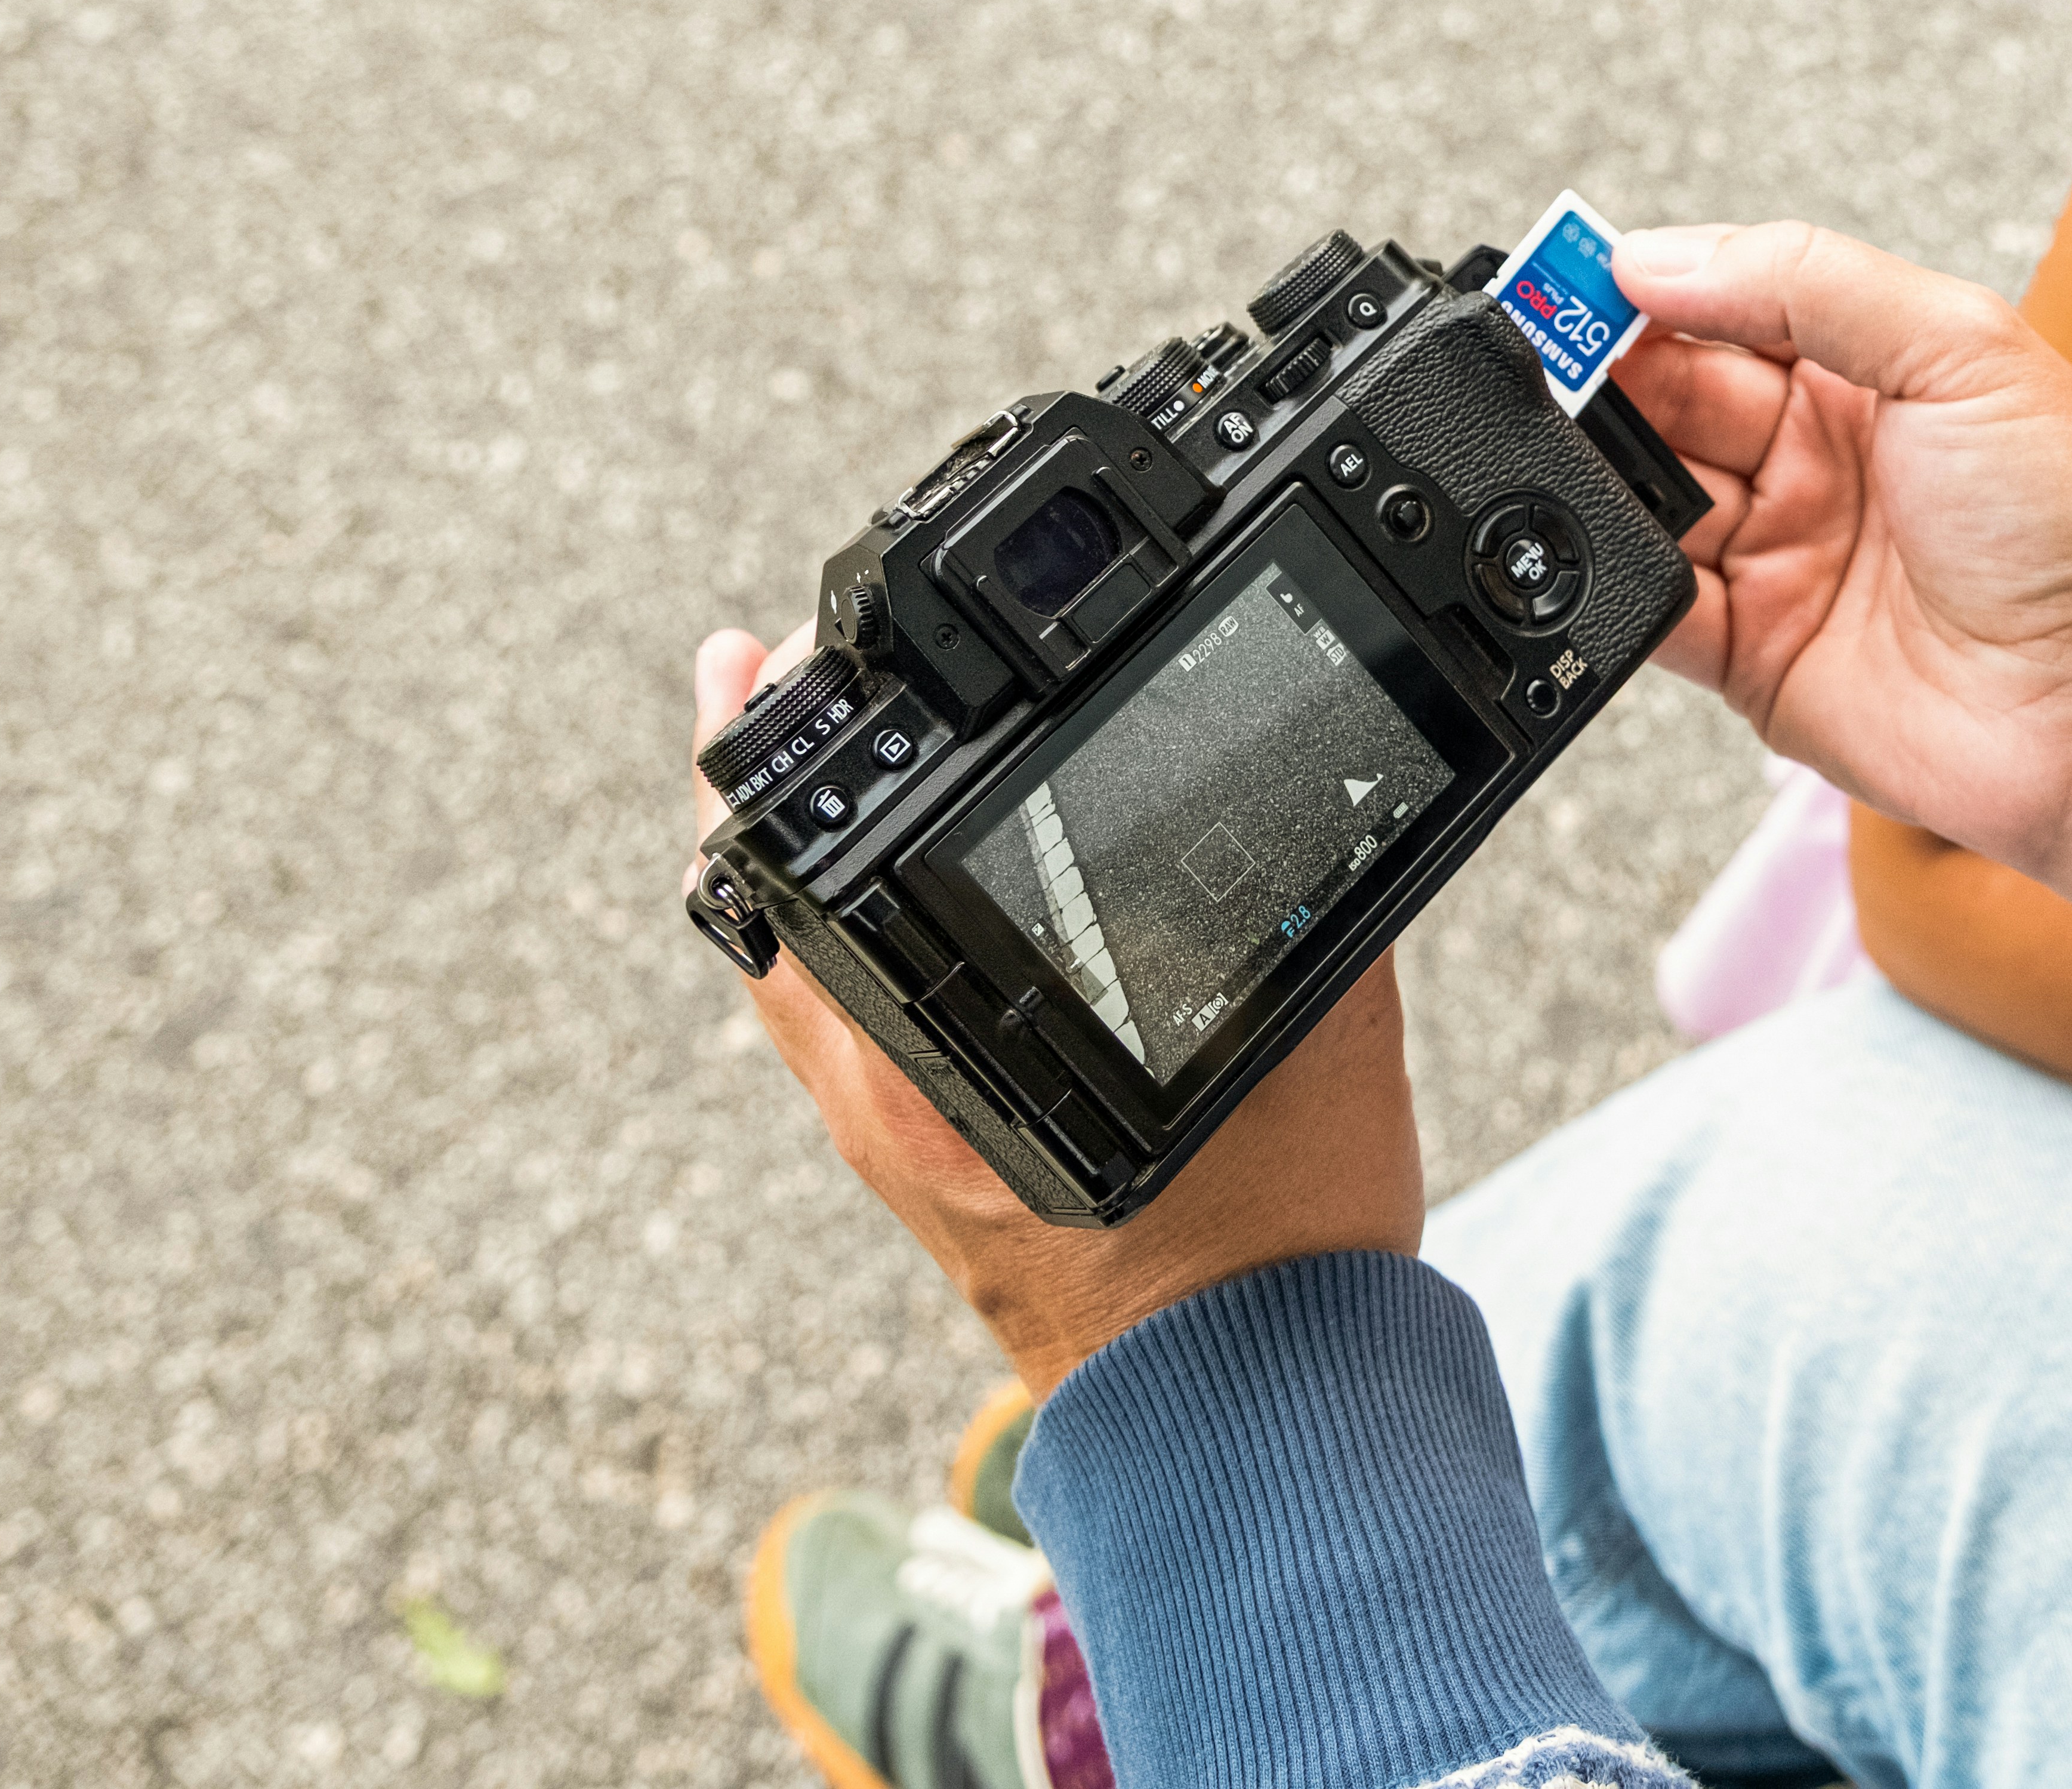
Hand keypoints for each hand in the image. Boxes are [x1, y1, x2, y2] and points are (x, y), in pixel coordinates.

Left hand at [683, 628, 1424, 1392]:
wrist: (1256, 1415)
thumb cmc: (1279, 1247)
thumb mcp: (1314, 1036)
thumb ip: (1304, 903)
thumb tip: (1327, 780)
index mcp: (949, 1068)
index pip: (789, 888)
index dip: (748, 755)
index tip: (744, 656)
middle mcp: (893, 1103)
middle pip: (757, 917)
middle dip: (746, 781)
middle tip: (748, 664)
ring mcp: (901, 1141)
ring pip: (790, 973)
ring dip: (783, 857)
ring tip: (783, 745)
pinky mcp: (935, 1168)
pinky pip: (846, 1027)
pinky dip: (834, 937)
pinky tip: (885, 888)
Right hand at [1610, 221, 2071, 985]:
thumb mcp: (1962, 348)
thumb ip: (1805, 281)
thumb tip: (1656, 256)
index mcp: (1869, 368)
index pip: (1723, 304)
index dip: (1644, 293)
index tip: (1574, 285)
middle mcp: (1817, 459)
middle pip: (1665, 398)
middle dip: (1604, 381)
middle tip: (1553, 371)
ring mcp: (1782, 558)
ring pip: (1640, 499)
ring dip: (1596, 479)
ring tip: (1568, 460)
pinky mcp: (1752, 658)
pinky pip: (1647, 611)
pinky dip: (1605, 583)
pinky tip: (1590, 550)